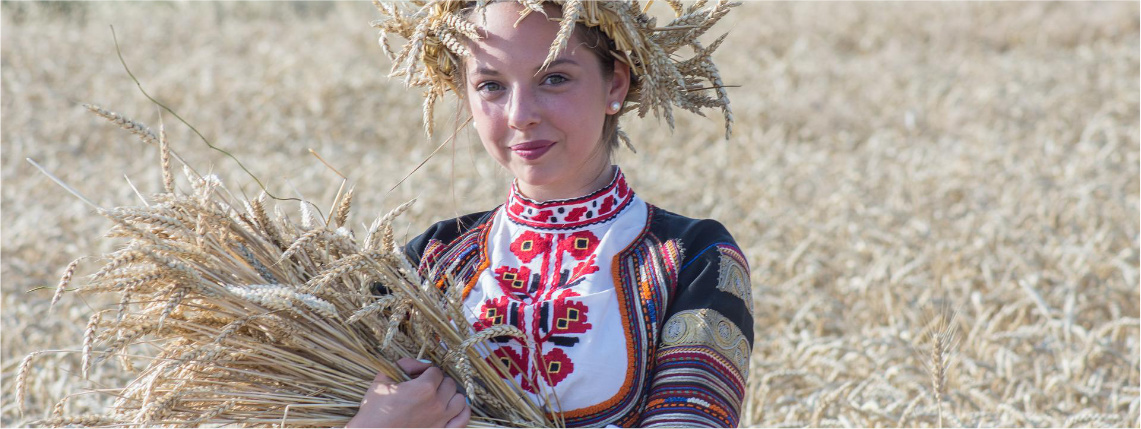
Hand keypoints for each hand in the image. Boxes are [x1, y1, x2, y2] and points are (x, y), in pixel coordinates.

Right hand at [347, 358, 470, 427]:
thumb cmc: (374, 410)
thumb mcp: (383, 380)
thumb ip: (404, 365)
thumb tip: (422, 363)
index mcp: (424, 388)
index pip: (436, 371)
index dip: (426, 372)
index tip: (418, 377)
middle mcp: (436, 404)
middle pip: (449, 384)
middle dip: (439, 382)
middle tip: (426, 387)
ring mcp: (441, 420)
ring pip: (460, 400)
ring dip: (451, 396)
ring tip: (440, 397)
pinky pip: (463, 420)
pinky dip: (463, 412)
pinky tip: (455, 409)